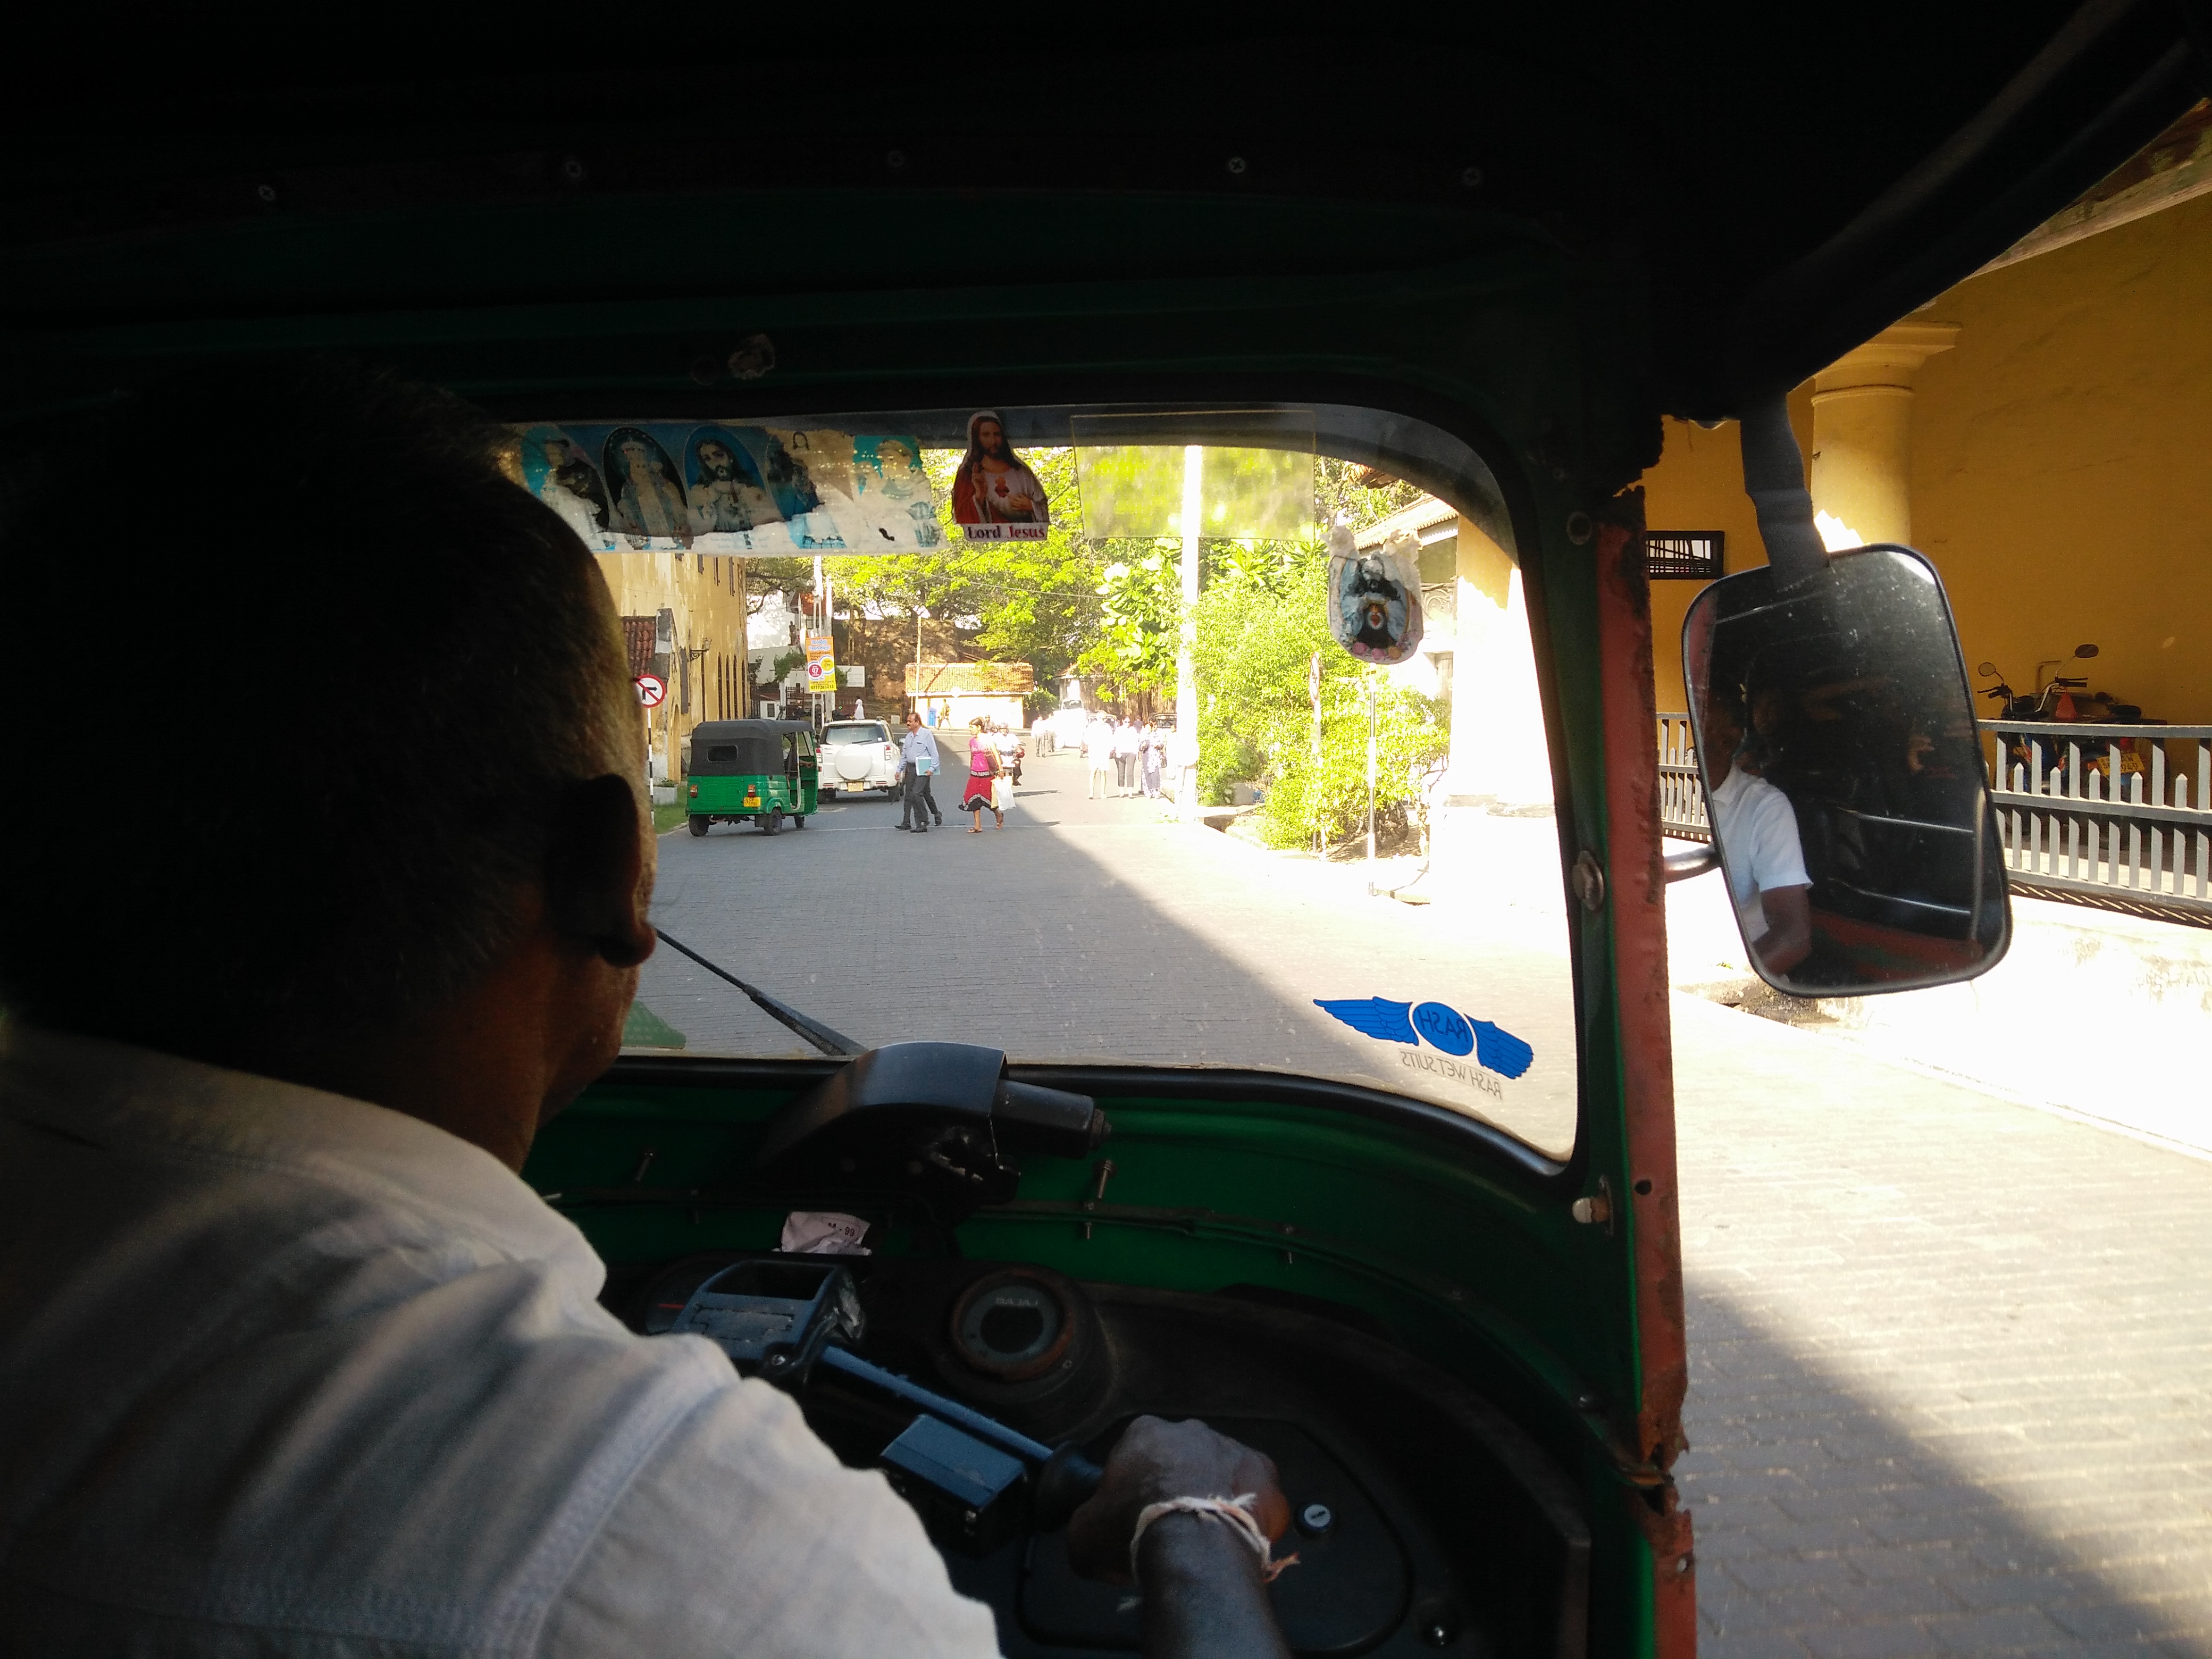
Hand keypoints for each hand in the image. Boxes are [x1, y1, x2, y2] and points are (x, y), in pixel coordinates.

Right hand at [1065, 1416, 1288, 1585]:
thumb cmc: (1136, 1530)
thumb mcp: (1084, 1535)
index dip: (1135, 1484)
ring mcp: (1234, 1449)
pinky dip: (1249, 1514)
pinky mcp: (1266, 1474)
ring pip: (1222, 1472)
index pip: (1136, 1451)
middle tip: (1172, 1523)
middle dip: (1179, 1484)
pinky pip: (1256, 1494)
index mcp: (1145, 1433)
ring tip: (1206, 1535)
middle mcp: (1192, 1432)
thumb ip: (1085, 1524)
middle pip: (1183, 1457)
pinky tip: (1235, 1538)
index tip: (1135, 1511)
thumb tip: (1090, 1533)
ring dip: (1215, 1496)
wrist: (1194, 1549)